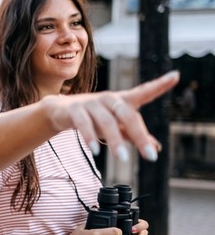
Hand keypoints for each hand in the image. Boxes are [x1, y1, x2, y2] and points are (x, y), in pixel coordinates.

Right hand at [42, 70, 178, 161]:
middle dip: (140, 135)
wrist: (59, 111)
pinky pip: (84, 124)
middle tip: (151, 155)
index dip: (159, 85)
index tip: (175, 76)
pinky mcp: (74, 110)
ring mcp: (91, 103)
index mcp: (122, 101)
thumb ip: (133, 135)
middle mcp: (108, 99)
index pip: (143, 92)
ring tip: (122, 159)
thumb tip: (156, 147)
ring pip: (107, 122)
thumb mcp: (115, 126)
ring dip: (115, 141)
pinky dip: (90, 137)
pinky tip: (95, 151)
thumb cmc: (93, 117)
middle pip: (127, 114)